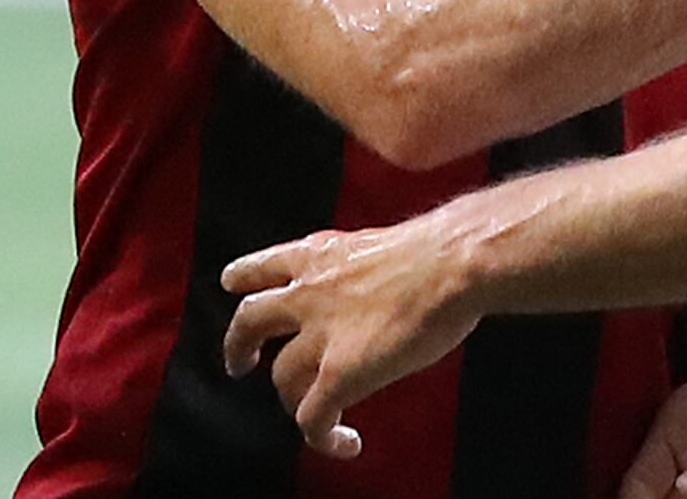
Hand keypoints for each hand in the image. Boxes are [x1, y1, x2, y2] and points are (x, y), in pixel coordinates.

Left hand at [218, 224, 478, 456]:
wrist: (453, 263)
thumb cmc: (437, 251)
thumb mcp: (376, 244)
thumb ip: (355, 268)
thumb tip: (368, 288)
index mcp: (319, 255)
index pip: (258, 268)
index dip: (240, 281)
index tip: (233, 288)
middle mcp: (308, 293)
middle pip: (249, 322)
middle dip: (238, 346)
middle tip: (240, 365)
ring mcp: (320, 336)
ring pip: (282, 379)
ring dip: (294, 399)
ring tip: (312, 412)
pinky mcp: (339, 375)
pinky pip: (313, 419)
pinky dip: (322, 437)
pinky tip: (343, 442)